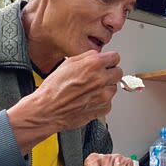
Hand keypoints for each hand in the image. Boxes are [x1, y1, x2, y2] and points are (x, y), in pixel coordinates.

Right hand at [7, 50, 121, 154]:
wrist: (47, 110)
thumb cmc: (53, 89)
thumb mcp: (67, 63)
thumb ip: (87, 57)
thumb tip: (97, 56)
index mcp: (94, 65)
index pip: (115, 57)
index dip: (108, 60)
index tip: (106, 63)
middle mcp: (101, 79)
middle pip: (118, 72)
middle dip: (109, 73)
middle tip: (98, 76)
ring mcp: (104, 96)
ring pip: (114, 87)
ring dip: (106, 87)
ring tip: (90, 89)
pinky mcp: (103, 109)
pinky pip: (109, 101)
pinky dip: (102, 100)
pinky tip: (89, 99)